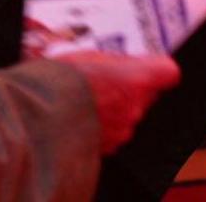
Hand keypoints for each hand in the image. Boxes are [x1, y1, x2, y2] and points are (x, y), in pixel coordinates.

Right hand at [58, 52, 181, 154]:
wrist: (37, 118)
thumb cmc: (60, 83)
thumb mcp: (89, 56)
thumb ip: (116, 63)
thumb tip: (125, 65)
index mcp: (138, 79)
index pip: (168, 73)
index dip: (156, 69)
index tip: (145, 65)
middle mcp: (136, 108)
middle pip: (146, 95)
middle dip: (129, 89)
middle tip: (104, 81)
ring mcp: (123, 131)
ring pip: (128, 116)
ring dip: (114, 110)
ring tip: (85, 100)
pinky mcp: (109, 149)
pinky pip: (112, 134)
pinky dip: (101, 127)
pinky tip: (80, 118)